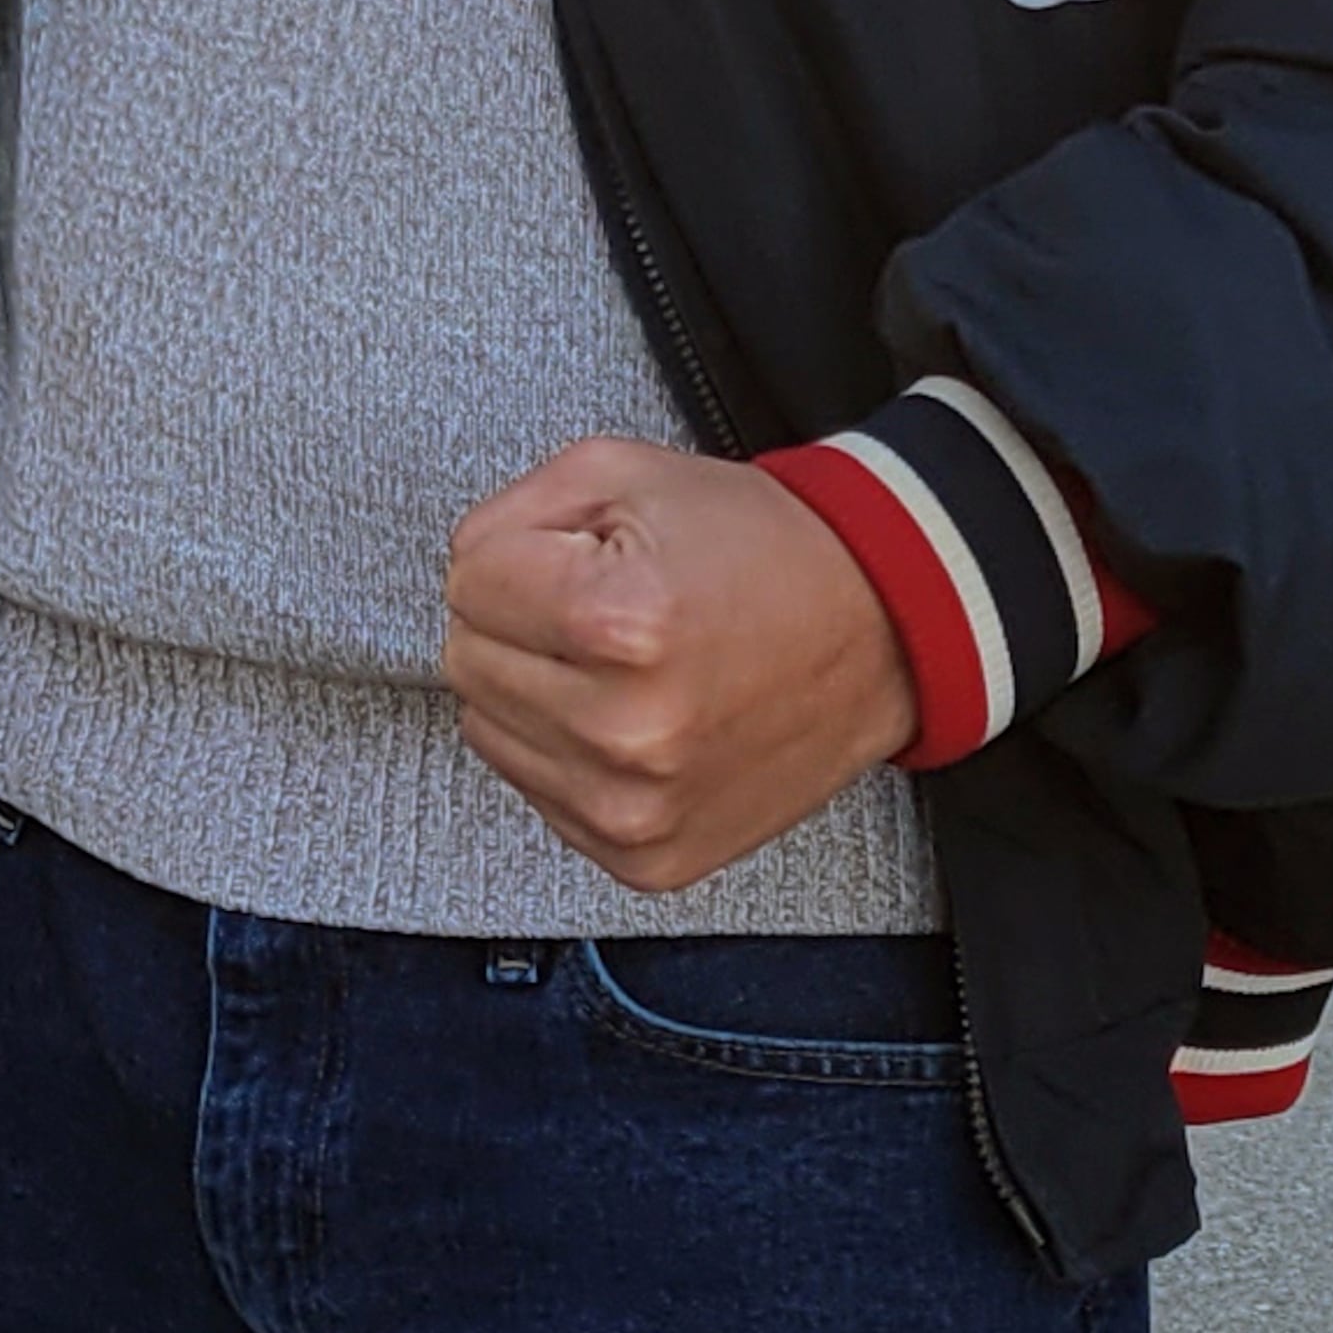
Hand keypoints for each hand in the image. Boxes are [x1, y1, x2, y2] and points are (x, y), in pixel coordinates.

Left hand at [444, 437, 916, 894]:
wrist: (873, 633)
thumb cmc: (756, 548)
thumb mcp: (623, 473)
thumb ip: (508, 514)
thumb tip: (459, 581)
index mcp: (619, 622)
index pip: (466, 581)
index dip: (516, 551)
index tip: (579, 553)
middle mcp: (626, 733)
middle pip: (467, 661)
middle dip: (519, 621)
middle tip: (603, 605)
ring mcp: (636, 810)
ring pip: (489, 731)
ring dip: (538, 689)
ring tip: (624, 663)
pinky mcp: (646, 859)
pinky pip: (539, 792)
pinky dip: (569, 750)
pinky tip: (635, 715)